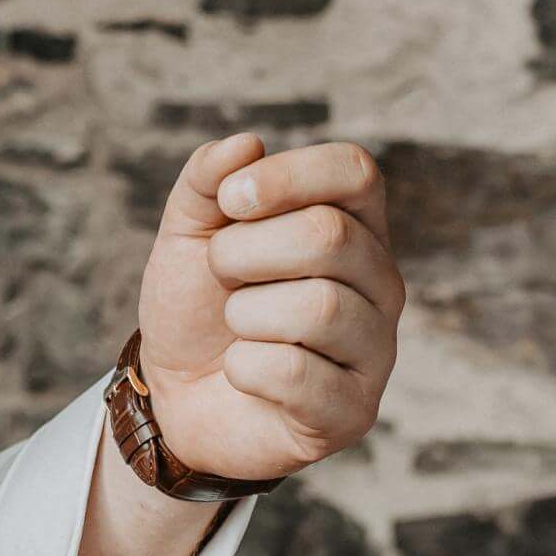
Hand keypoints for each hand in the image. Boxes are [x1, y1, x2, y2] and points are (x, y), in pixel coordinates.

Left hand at [135, 135, 402, 481]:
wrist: (175, 396)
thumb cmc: (197, 308)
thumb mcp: (187, 234)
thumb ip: (207, 182)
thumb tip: (247, 144)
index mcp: (354, 227)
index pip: (356, 172)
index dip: (289, 175)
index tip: (231, 200)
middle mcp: (380, 283)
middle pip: (330, 236)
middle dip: (245, 252)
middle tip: (220, 274)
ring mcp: (376, 350)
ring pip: (318, 308)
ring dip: (245, 314)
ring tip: (235, 327)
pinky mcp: (354, 411)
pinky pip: (298, 372)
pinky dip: (246, 368)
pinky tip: (243, 373)